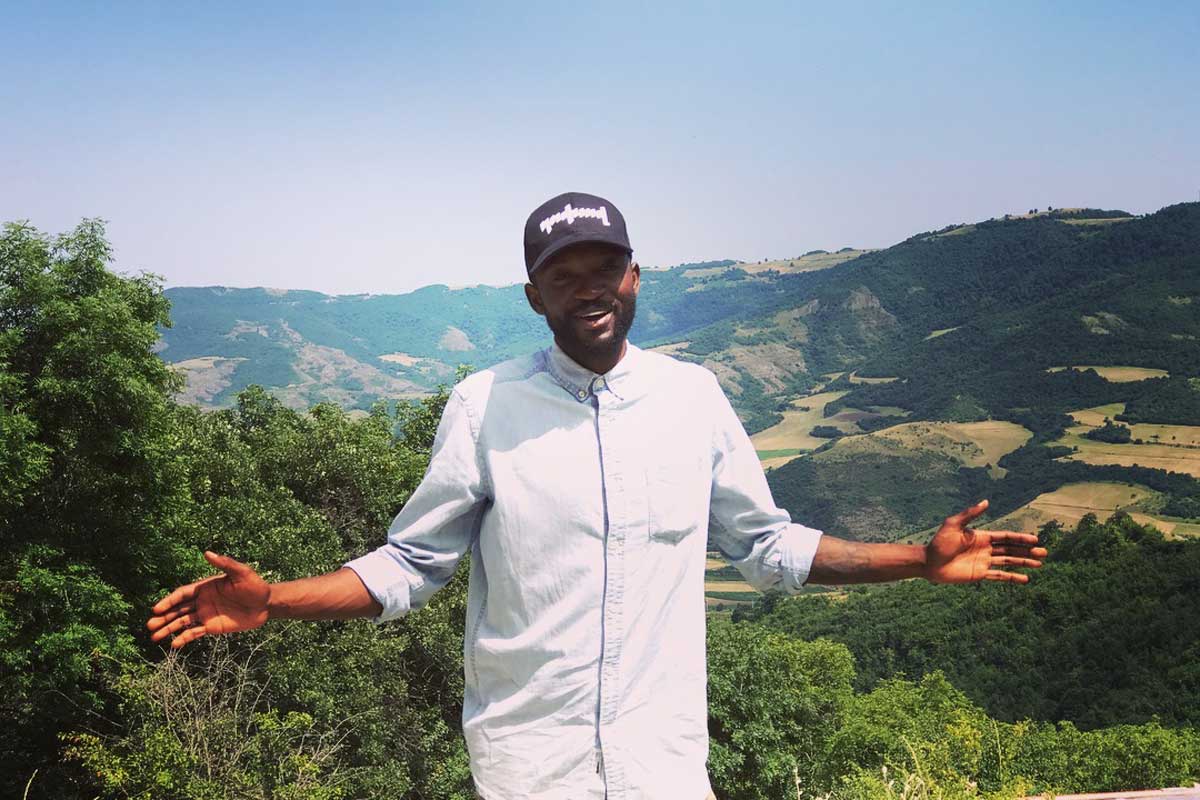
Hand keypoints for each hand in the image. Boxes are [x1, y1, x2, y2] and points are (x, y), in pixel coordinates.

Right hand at [147, 551, 269, 648]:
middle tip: (149, 625)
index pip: (182, 594)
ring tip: (154, 638)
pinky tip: (173, 644)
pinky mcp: (212, 627)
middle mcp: (202, 601)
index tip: (156, 608)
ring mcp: (206, 614)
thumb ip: (225, 564)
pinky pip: (195, 633)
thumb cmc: (255, 585)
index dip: (169, 601)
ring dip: (168, 629)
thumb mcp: (241, 573)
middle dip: (163, 617)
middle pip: (178, 609)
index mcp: (205, 587)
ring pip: (182, 622)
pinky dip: (184, 638)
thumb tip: (207, 553)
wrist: (267, 604)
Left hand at [925, 500, 1047, 583]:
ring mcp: (984, 562)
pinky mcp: (979, 574)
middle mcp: (985, 549)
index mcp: (981, 536)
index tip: (1035, 540)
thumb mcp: (953, 525)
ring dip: (1024, 562)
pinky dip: (1012, 577)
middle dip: (1027, 551)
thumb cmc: (938, 543)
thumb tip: (986, 501)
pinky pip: (999, 576)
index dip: (1020, 538)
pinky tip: (1025, 579)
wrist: (928, 563)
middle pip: (1011, 549)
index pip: (1006, 537)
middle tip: (1044, 553)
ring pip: (1008, 561)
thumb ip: (970, 514)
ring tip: (1039, 564)